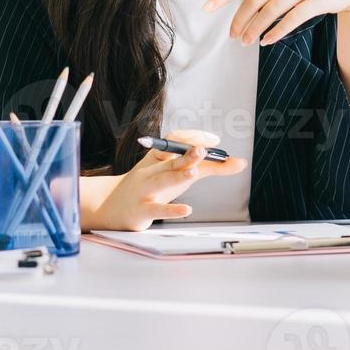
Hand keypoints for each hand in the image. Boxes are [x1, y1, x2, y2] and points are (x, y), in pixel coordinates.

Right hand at [79, 130, 247, 231]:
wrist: (109, 206)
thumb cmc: (151, 188)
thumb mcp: (178, 175)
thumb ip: (211, 169)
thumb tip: (241, 162)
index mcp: (158, 158)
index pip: (172, 141)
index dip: (192, 138)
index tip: (213, 141)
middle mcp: (150, 170)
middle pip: (169, 159)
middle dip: (186, 153)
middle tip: (203, 149)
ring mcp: (144, 190)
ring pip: (160, 180)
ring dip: (176, 174)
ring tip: (193, 172)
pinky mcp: (141, 211)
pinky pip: (156, 210)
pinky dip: (171, 210)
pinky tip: (187, 209)